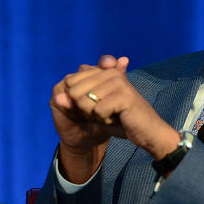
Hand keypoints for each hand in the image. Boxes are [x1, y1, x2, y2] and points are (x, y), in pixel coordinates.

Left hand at [50, 55, 179, 182]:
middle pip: (75, 92)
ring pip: (84, 103)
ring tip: (113, 115)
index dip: (78, 101)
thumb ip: (75, 102)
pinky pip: (98, 111)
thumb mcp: (93, 110)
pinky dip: (105, 121)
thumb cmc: (121, 120)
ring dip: (96, 116)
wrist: (147, 132)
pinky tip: (118, 119)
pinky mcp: (124, 95)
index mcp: (104, 71)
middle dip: (85, 110)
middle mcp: (110, 73)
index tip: (98, 106)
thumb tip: (56, 97)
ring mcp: (118, 82)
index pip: (71, 81)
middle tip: (106, 113)